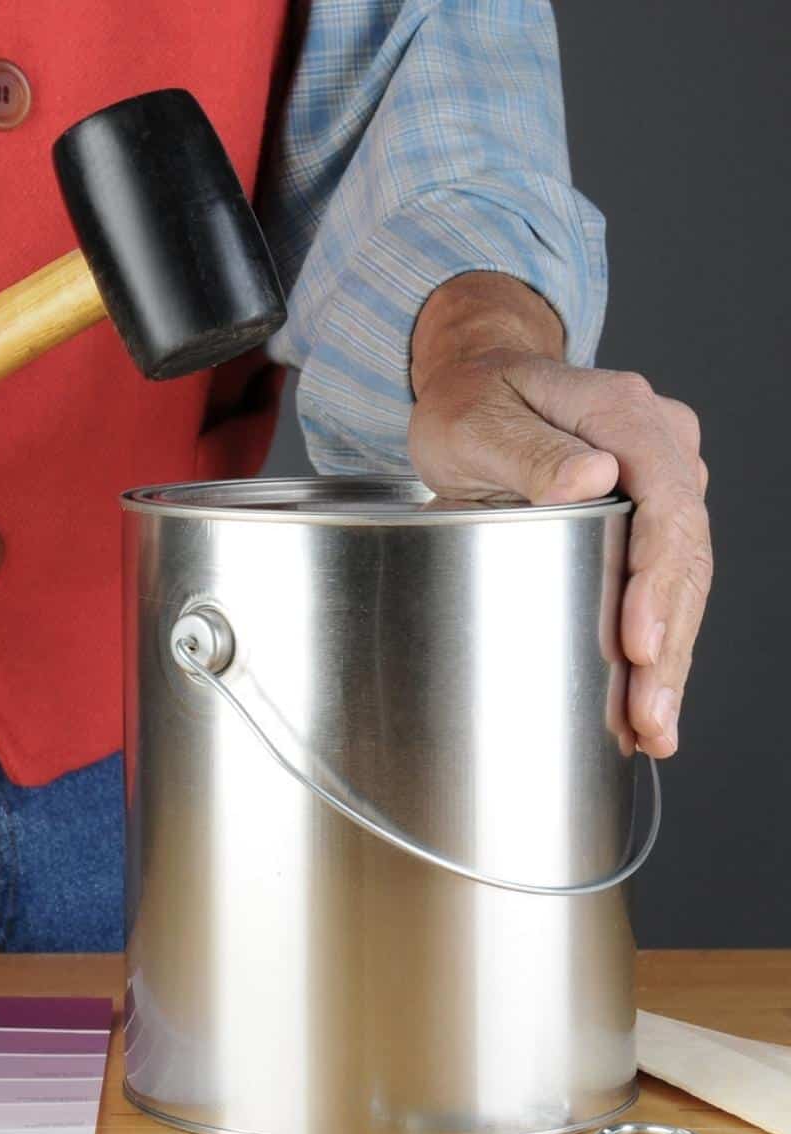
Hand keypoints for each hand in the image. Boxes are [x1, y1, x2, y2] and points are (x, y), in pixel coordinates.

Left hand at [409, 273, 710, 757]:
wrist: (477, 386)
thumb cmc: (470, 402)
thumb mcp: (476, 419)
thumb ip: (528, 447)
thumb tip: (592, 478)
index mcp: (622, 413)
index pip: (665, 499)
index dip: (657, 577)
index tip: (639, 642)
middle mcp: (657, 445)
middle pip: (683, 551)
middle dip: (669, 641)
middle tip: (648, 715)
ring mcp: (658, 482)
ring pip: (682, 577)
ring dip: (670, 656)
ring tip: (653, 727)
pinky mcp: (644, 516)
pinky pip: (661, 580)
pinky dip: (657, 640)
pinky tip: (648, 698)